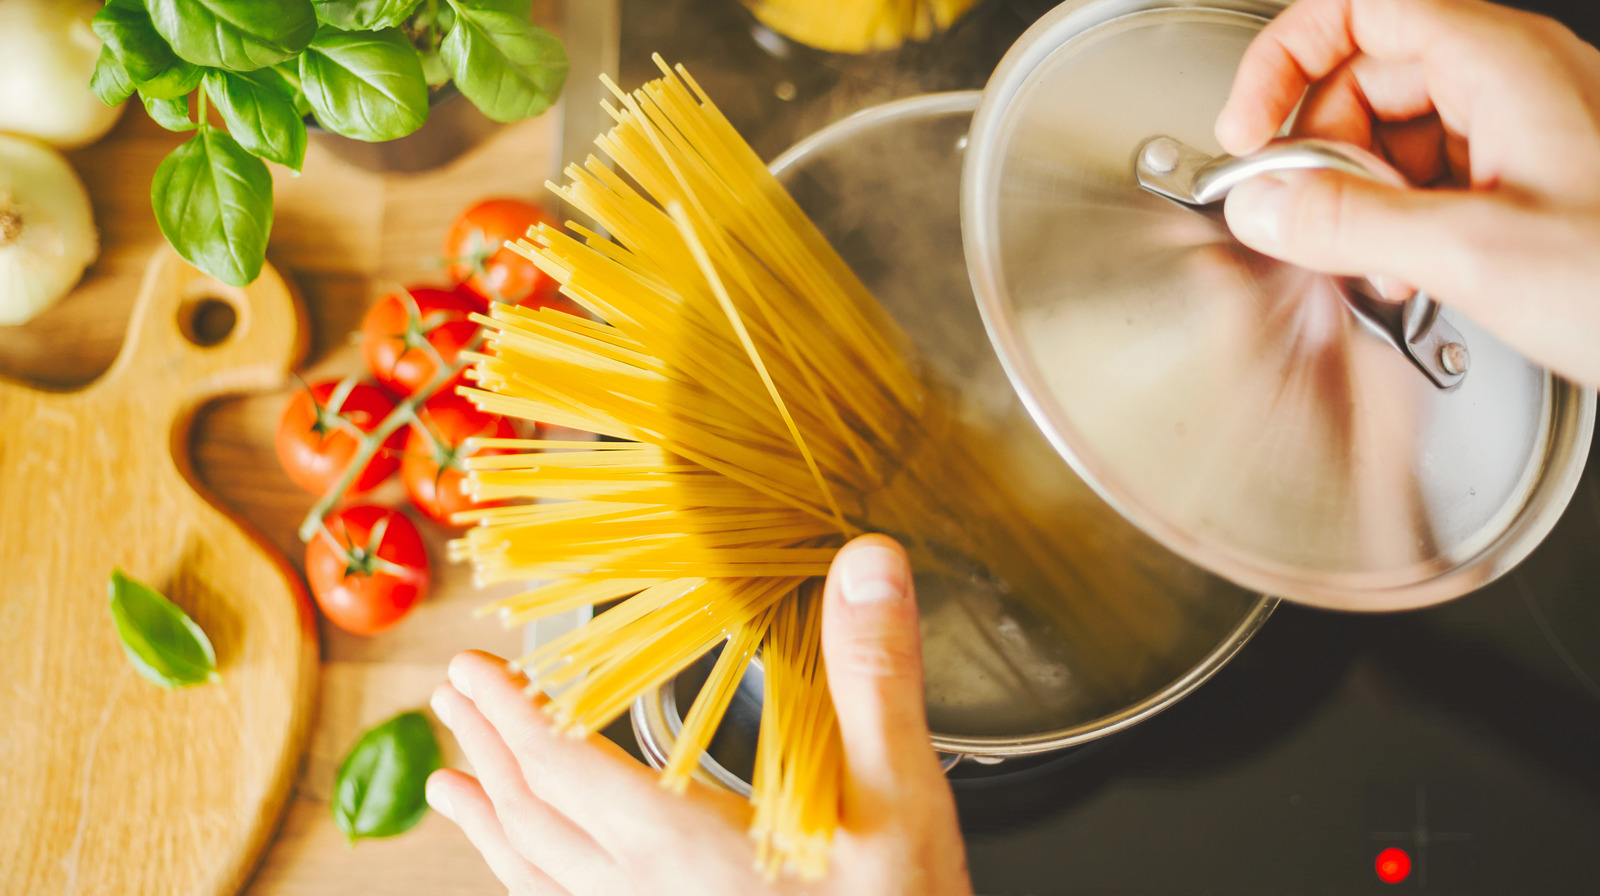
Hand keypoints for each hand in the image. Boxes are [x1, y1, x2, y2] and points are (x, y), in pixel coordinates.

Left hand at [425, 534, 972, 895]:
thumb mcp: (900, 798)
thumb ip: (875, 681)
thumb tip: (867, 565)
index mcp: (679, 844)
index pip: (562, 765)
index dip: (510, 711)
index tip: (469, 668)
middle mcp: (643, 893)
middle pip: (534, 815)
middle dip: (487, 748)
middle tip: (449, 699)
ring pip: (536, 875)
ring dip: (487, 821)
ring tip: (446, 787)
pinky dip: (526, 880)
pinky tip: (528, 876)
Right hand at [1214, 0, 1599, 386]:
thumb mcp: (1475, 253)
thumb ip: (1349, 222)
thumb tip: (1263, 203)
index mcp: (1500, 63)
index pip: (1355, 8)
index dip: (1283, 60)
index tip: (1250, 129)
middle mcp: (1513, 81)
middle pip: (1367, 78)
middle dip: (1322, 151)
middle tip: (1307, 218)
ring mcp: (1526, 128)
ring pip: (1398, 133)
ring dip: (1361, 198)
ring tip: (1373, 262)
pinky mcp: (1533, 178)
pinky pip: (1436, 176)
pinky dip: (1402, 221)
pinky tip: (1412, 272)